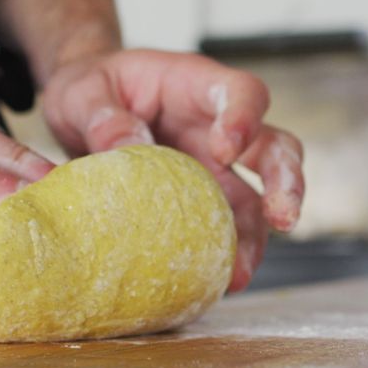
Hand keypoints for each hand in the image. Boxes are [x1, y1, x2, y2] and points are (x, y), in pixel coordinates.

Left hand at [41, 49, 304, 291]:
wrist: (84, 112)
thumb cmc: (91, 90)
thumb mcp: (81, 93)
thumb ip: (101, 116)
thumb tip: (127, 149)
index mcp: (195, 86)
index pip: (242, 92)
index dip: (245, 118)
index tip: (226, 149)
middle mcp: (218, 127)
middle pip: (275, 147)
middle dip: (286, 181)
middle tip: (283, 217)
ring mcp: (216, 167)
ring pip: (259, 197)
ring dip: (259, 235)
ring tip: (240, 272)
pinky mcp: (205, 200)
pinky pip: (228, 228)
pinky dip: (228, 255)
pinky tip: (216, 281)